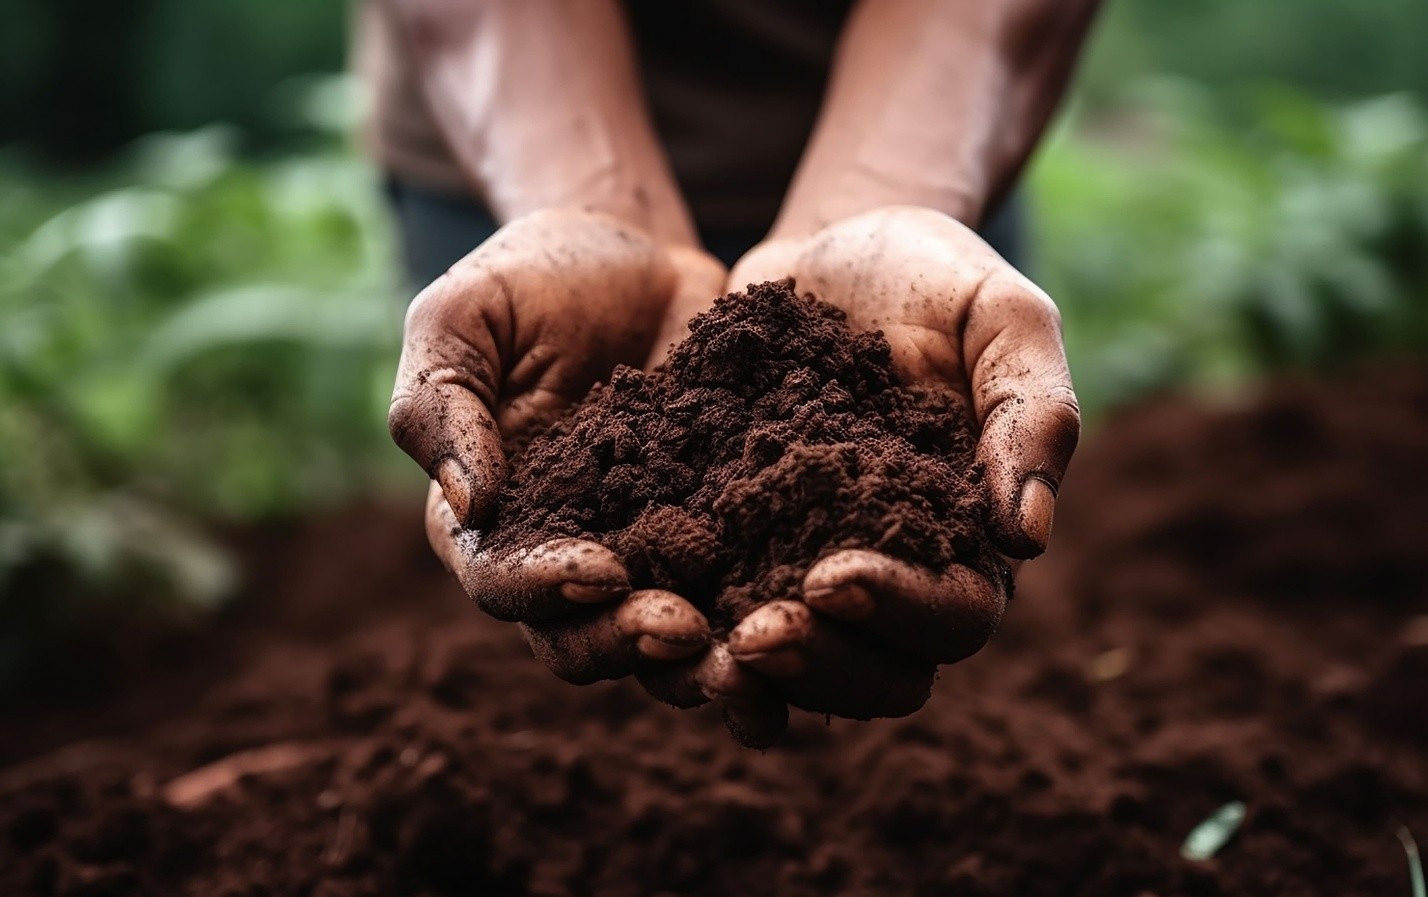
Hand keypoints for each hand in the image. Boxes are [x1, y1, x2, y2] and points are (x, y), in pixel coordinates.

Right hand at [390, 208, 726, 693]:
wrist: (638, 253)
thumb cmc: (532, 277)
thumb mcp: (462, 317)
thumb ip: (440, 405)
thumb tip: (473, 500)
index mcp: (487, 520)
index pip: (503, 581)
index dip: (546, 588)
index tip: (602, 570)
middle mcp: (561, 556)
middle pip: (581, 636)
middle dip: (629, 640)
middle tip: (685, 628)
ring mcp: (645, 553)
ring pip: (660, 640)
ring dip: (699, 664)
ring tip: (749, 660)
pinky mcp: (714, 536)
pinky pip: (734, 599)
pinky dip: (761, 629)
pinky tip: (809, 638)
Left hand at [710, 206, 1080, 736]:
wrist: (829, 249)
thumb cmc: (936, 276)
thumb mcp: (1002, 315)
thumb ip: (1033, 411)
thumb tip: (1029, 534)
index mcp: (967, 539)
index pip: (954, 616)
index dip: (899, 612)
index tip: (832, 577)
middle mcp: (889, 573)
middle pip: (872, 672)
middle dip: (815, 665)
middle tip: (753, 635)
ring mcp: (802, 563)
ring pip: (787, 663)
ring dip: (741, 673)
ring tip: (682, 641)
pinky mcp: (730, 542)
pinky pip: (708, 604)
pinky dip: (676, 617)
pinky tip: (626, 602)